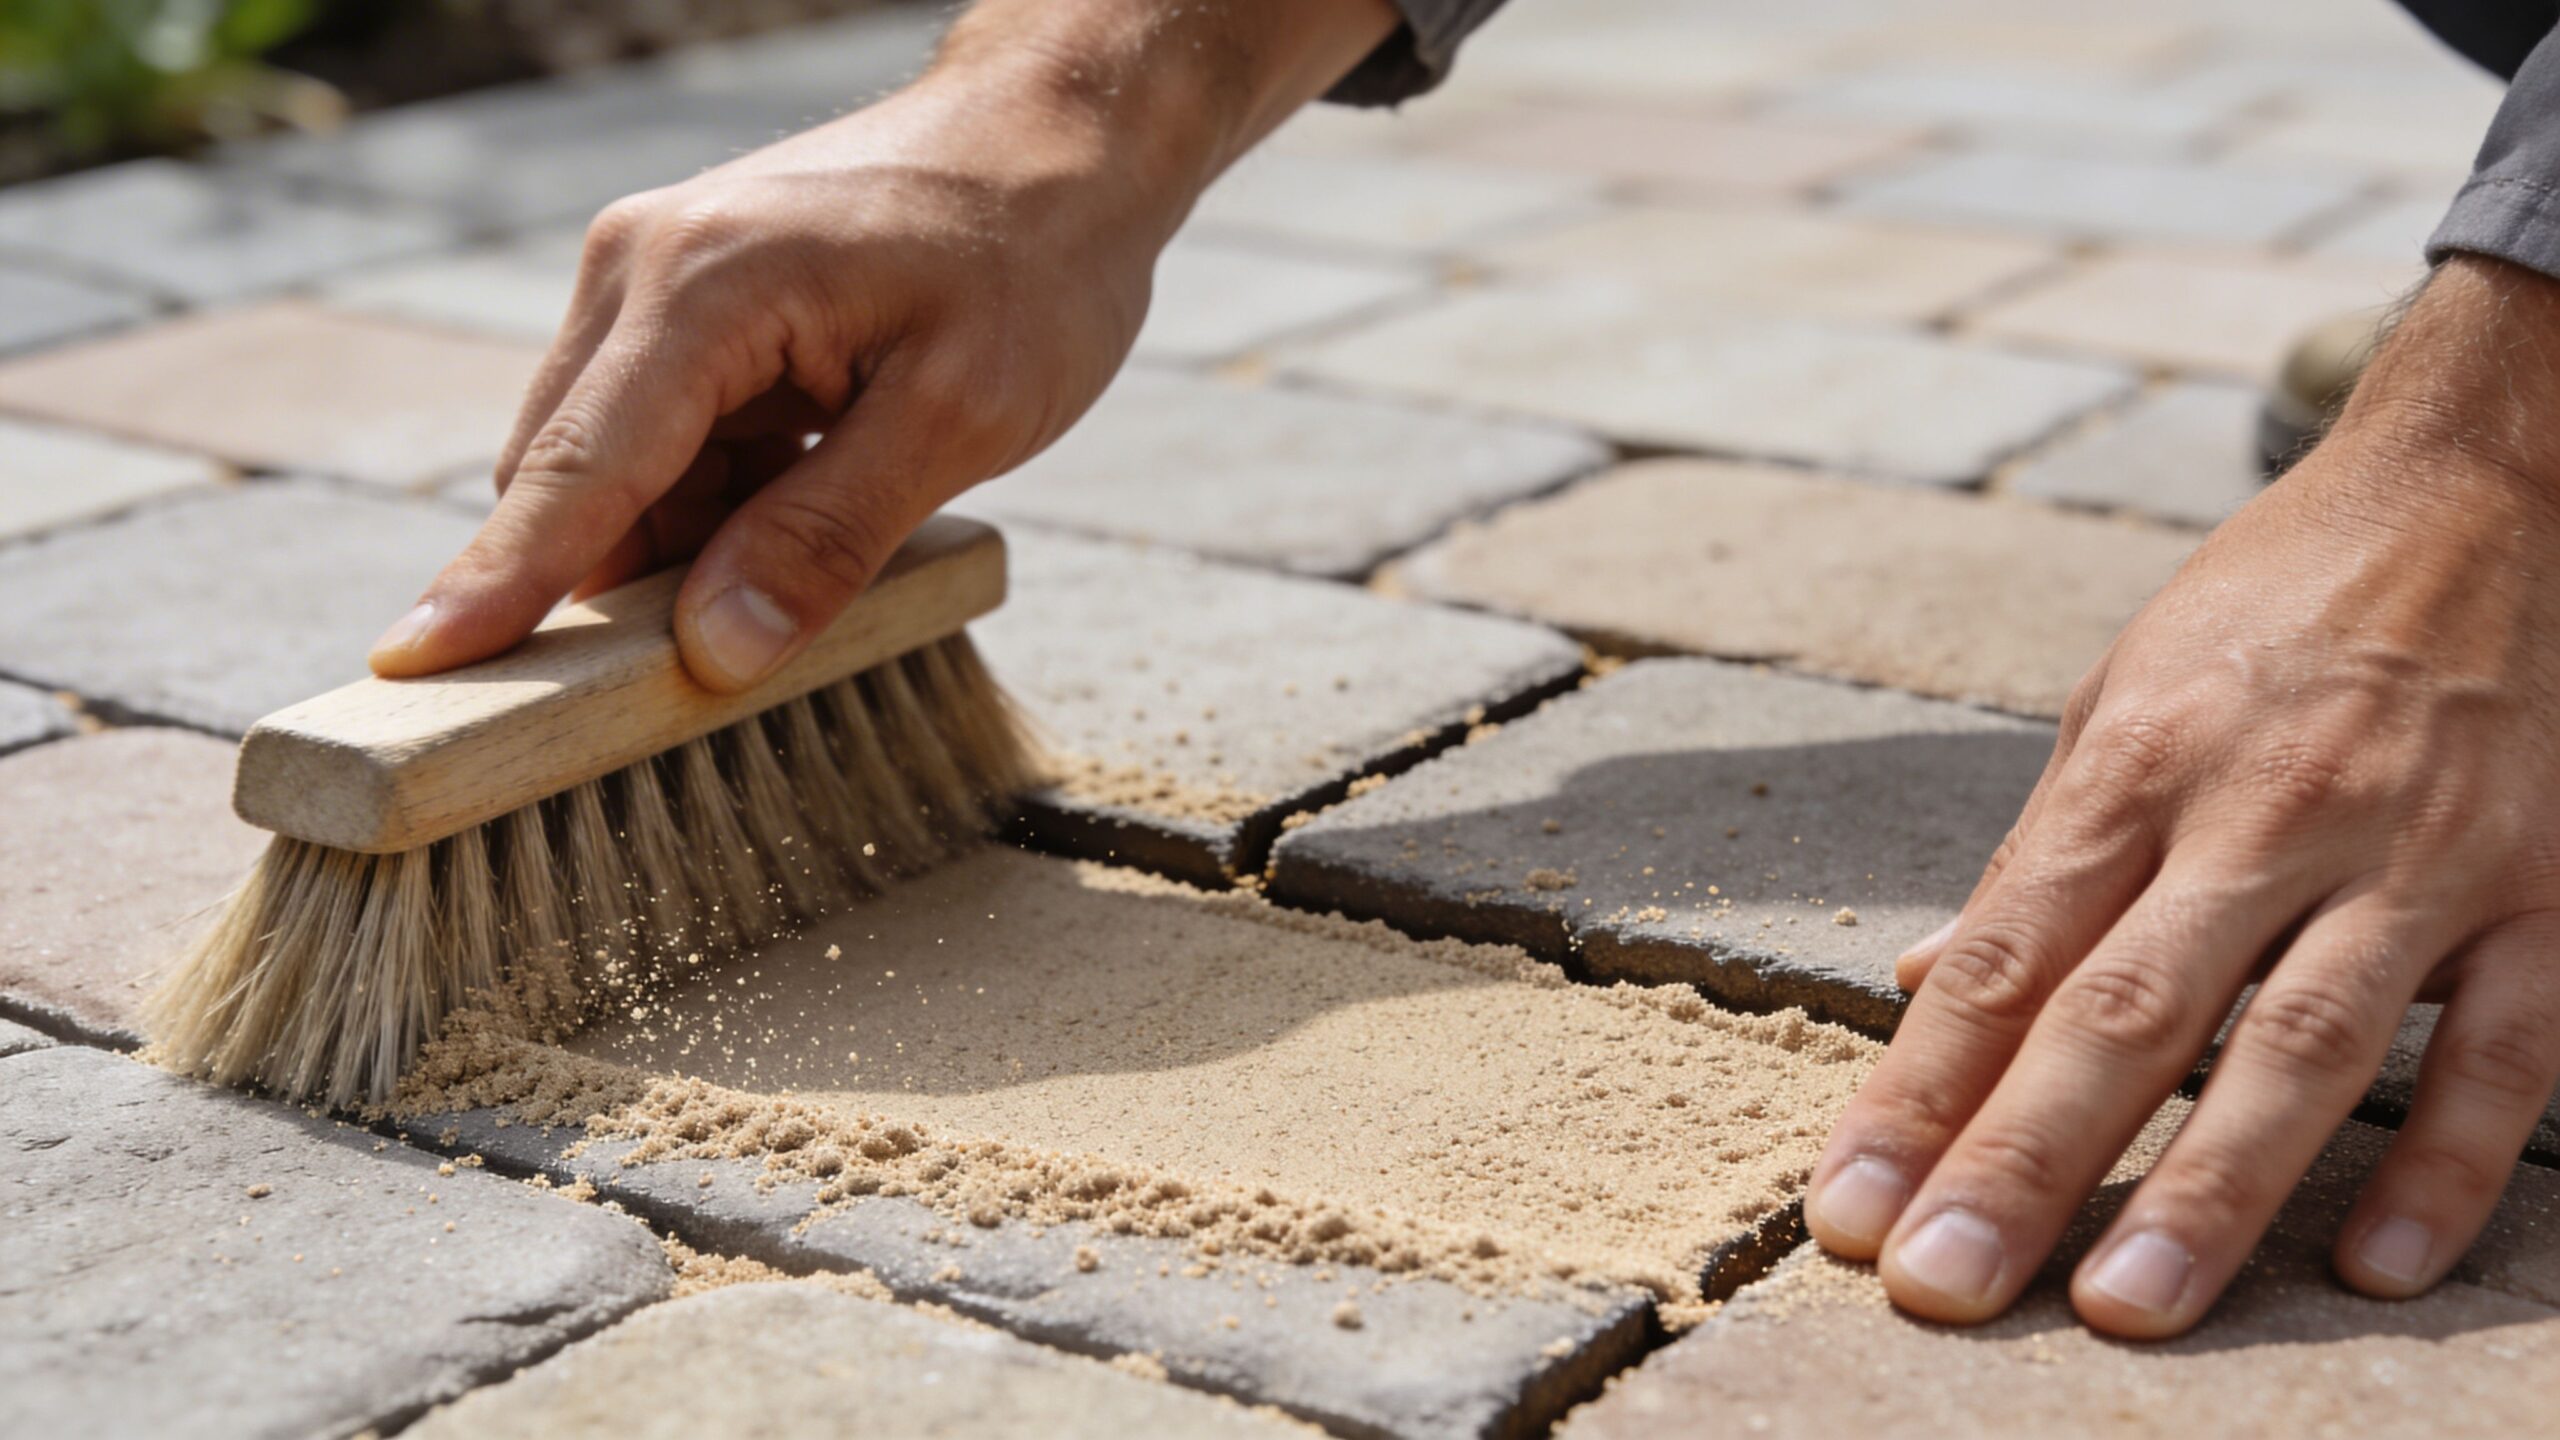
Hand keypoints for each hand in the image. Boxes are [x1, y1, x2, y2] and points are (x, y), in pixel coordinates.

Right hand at [370, 0, 1395, 690]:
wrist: (1062, 135)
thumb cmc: (1030, 255)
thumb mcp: (960, 413)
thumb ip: (830, 537)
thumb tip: (714, 653)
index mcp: (702, 286)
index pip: (578, 471)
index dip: (500, 586)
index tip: (413, 673)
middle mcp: (642, 271)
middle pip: (569, 479)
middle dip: (597, 597)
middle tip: (640, 709)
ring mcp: (654, 285)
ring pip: (612, 472)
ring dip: (672, 554)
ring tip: (793, 569)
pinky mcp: (689, 312)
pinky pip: (659, 447)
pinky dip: (707, 511)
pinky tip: (797, 518)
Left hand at [1804, 253, 2559, 1337]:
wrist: (2479, 484)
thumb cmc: (2266, 609)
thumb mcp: (2115, 700)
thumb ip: (2033, 858)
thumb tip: (1915, 983)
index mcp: (2129, 765)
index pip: (1997, 957)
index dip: (1914, 1091)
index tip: (1845, 1208)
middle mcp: (2258, 809)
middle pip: (2119, 1013)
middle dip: (2020, 1160)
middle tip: (1939, 1288)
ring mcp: (2407, 851)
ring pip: (2297, 1044)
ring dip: (2208, 1186)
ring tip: (2124, 1306)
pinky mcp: (2539, 885)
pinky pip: (2500, 1048)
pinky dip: (2441, 1160)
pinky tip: (2374, 1264)